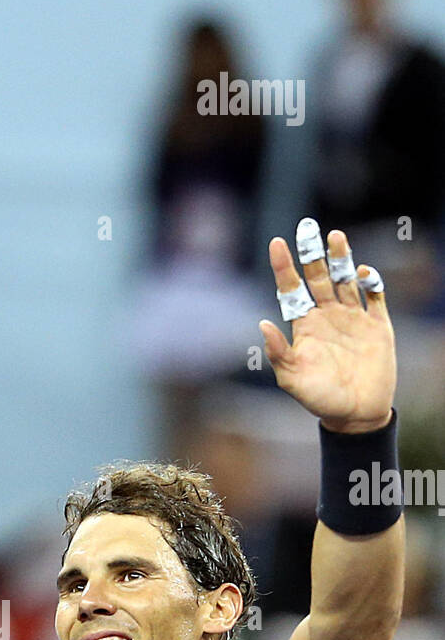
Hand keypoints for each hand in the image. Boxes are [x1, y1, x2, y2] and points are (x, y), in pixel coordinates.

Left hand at [259, 226, 395, 434]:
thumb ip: (279, 352)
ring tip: (335, 236)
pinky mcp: (377, 325)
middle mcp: (327, 316)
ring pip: (346, 280)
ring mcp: (353, 318)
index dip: (284, 266)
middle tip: (306, 226)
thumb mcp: (292, 379)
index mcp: (304, 326)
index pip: (291, 289)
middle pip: (319, 277)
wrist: (356, 414)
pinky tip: (363, 274)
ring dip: (341, 258)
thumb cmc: (320, 399)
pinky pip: (375, 297)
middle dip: (312, 253)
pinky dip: (371, 283)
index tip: (276, 243)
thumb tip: (263, 323)